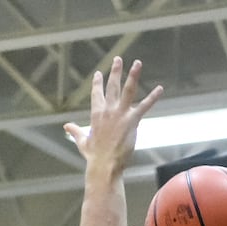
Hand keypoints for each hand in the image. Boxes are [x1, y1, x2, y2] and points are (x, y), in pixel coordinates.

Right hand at [64, 57, 162, 172]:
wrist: (103, 165)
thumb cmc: (94, 157)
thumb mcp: (82, 142)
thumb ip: (75, 131)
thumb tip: (66, 126)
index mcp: (96, 114)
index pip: (96, 94)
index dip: (97, 83)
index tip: (98, 73)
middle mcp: (108, 110)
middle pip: (112, 86)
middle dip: (115, 72)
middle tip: (118, 59)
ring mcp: (120, 114)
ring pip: (127, 90)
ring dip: (133, 75)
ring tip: (137, 63)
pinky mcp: (131, 121)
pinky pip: (144, 106)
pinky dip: (152, 97)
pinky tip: (160, 89)